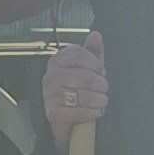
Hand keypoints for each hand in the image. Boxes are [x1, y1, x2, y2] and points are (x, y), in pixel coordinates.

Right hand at [43, 32, 108, 154]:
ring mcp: (50, 95)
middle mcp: (50, 77)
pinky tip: (96, 112)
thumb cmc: (76, 90)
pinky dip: (93, 113)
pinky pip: (79, 112)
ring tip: (102, 101)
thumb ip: (92, 52)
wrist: (65, 120)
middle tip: (103, 89)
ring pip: (84, 95)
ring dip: (99, 100)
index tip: (101, 70)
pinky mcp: (53, 113)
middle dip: (101, 85)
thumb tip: (96, 35)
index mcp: (57, 61)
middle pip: (84, 77)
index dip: (95, 62)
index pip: (77, 54)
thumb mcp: (86, 69)